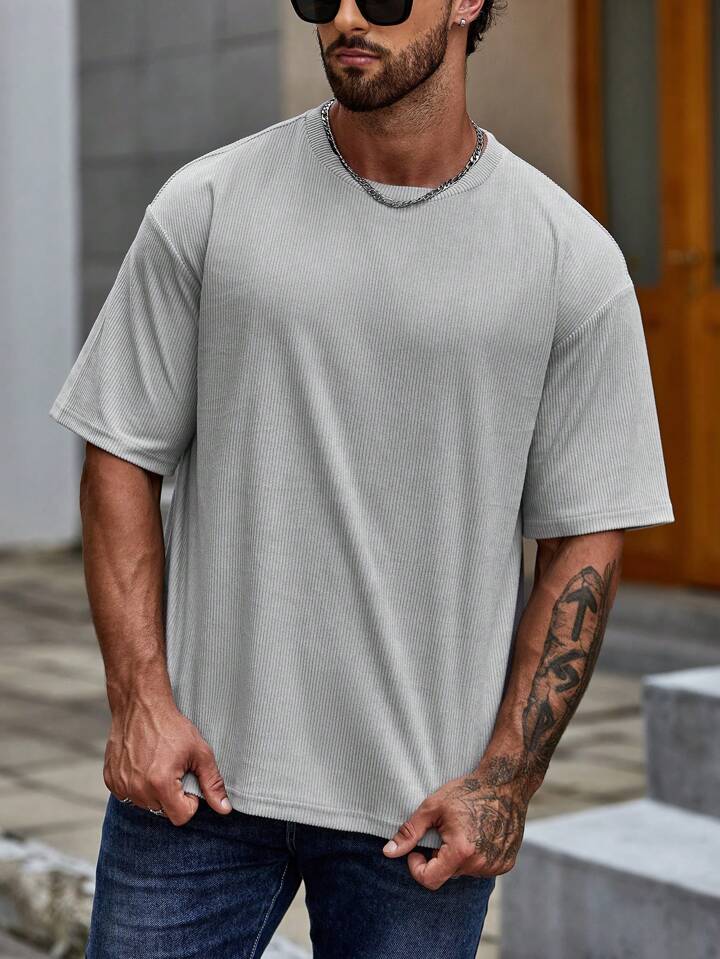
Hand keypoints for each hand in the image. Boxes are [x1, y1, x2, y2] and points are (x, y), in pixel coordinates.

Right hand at [103, 693, 231, 825]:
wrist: (140, 706)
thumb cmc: (172, 726)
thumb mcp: (200, 752)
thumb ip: (212, 783)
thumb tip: (225, 809)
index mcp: (161, 784)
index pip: (181, 817)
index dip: (190, 802)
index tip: (187, 781)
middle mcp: (137, 789)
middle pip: (163, 811)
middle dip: (172, 796)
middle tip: (172, 768)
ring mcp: (121, 786)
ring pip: (146, 805)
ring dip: (154, 792)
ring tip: (157, 765)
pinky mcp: (110, 780)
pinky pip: (128, 796)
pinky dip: (137, 786)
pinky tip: (142, 765)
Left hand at [382, 757, 538, 889]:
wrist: (505, 783)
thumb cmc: (467, 791)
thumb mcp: (433, 807)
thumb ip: (410, 832)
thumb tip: (388, 852)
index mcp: (461, 852)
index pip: (429, 880)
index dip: (417, 866)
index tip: (418, 849)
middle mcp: (480, 864)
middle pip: (446, 874)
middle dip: (437, 858)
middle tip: (443, 831)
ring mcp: (495, 866)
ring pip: (463, 872)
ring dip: (456, 857)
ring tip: (463, 830)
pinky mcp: (506, 864)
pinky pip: (480, 868)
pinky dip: (474, 856)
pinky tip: (478, 834)